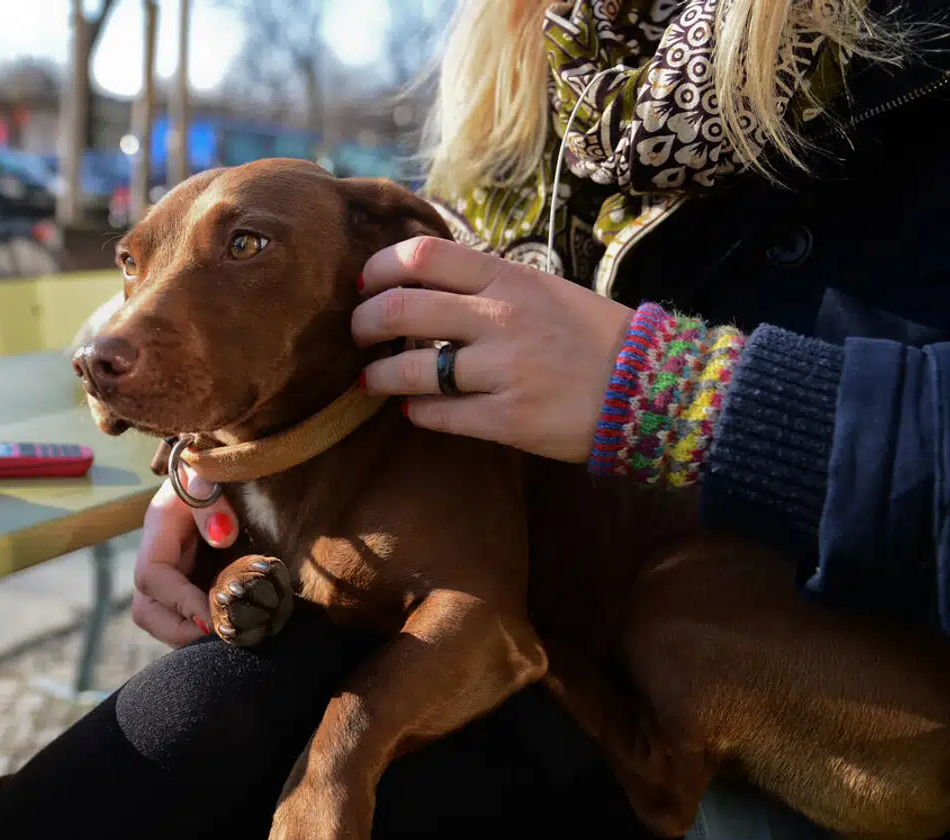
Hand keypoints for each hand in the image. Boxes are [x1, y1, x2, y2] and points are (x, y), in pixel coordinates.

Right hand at [131, 465, 241, 646]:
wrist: (214, 471)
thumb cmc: (210, 468)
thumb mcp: (207, 472)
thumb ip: (210, 498)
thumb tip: (222, 535)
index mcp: (157, 530)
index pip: (152, 577)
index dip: (180, 601)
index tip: (215, 616)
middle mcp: (156, 558)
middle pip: (147, 611)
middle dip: (179, 631)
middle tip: (221, 638)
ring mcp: (169, 576)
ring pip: (163, 620)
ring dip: (191, 635)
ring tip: (229, 637)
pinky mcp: (186, 586)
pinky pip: (184, 618)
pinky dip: (203, 628)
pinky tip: (232, 628)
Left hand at [352, 237, 634, 462]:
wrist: (649, 385)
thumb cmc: (590, 335)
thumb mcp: (541, 289)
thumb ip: (486, 284)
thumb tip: (422, 282)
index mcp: (508, 279)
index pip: (422, 256)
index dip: (380, 267)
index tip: (365, 283)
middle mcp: (500, 318)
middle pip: (401, 309)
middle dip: (363, 323)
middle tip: (357, 333)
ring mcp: (502, 370)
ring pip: (409, 370)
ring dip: (377, 376)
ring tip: (371, 380)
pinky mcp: (507, 418)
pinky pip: (436, 414)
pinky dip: (415, 411)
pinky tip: (414, 408)